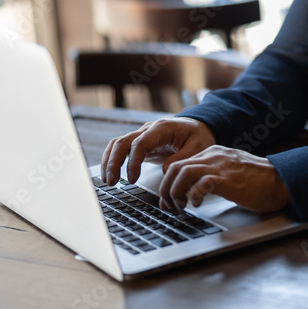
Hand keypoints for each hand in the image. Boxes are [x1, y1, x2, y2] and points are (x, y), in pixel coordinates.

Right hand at [100, 117, 214, 184]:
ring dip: (109, 161)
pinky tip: (111, 175)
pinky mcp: (141, 144)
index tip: (132, 179)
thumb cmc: (200, 136)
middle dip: (114, 162)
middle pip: (123, 142)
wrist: (199, 127)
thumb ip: (182, 159)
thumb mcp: (199, 147)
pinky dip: (113, 160)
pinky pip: (122, 149)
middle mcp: (148, 130)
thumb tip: (164, 171)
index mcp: (162, 128)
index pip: (140, 143)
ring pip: (118, 144)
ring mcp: (143, 136)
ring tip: (108, 181)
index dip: (133, 162)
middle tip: (111, 181)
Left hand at [160, 145, 291, 212]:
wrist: (281, 181)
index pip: (179, 163)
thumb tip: (192, 192)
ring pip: (182, 173)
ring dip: (175, 192)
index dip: (168, 183)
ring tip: (180, 207)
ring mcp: (220, 166)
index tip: (168, 200)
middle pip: (175, 167)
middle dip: (166, 189)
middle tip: (169, 206)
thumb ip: (212, 177)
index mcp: (213, 154)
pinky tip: (197, 204)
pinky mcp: (227, 179)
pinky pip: (201, 183)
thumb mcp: (230, 173)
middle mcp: (213, 156)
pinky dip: (194, 195)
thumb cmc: (259, 182)